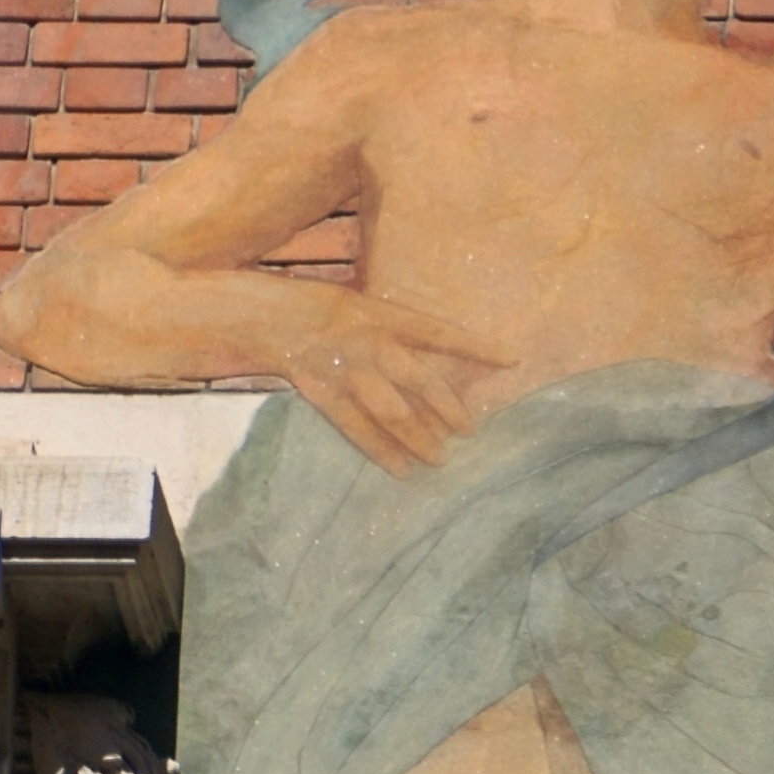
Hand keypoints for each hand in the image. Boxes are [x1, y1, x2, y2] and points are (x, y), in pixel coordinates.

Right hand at [270, 287, 512, 474]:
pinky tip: (401, 469)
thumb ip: (394, 331)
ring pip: (391, 410)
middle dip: (449, 408)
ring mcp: (344, 368)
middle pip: (420, 379)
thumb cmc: (316, 308)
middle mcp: (367, 341)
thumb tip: (436, 359)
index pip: (439, 333)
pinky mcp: (321, 391)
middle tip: (470, 431)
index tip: (513, 360)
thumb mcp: (358, 305)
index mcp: (381, 314)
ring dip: (419, 437)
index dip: (476, 347)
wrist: (260, 315)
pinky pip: (355, 427)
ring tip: (440, 459)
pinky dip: (380, 450)